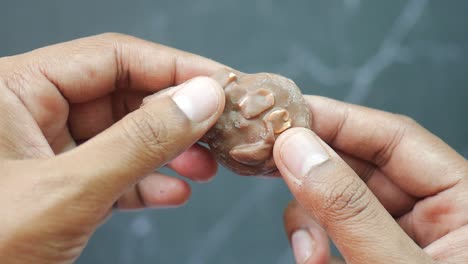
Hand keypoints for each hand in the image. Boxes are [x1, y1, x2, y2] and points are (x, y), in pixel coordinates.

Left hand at [0, 33, 225, 262]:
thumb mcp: (68, 190)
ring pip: (125, 137)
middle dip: (177, 118)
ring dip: (171, 152)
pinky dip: (149, 184)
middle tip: (220, 130)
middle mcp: (32, 113)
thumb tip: (200, 100)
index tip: (220, 83)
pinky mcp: (62, 187)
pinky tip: (175, 192)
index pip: (112, 58)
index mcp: (16, 89)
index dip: (174, 67)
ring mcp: (48, 151)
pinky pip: (115, 174)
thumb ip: (139, 142)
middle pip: (125, 97)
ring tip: (206, 166)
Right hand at [274, 96, 467, 262]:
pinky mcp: (372, 257)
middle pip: (358, 166)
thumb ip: (350, 208)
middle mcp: (431, 213)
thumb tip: (297, 148)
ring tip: (308, 252)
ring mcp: (398, 238)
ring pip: (337, 199)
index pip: (395, 138)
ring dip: (309, 219)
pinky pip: (333, 231)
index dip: (337, 120)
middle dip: (312, 171)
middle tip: (269, 161)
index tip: (287, 115)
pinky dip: (314, 242)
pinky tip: (313, 261)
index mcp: (464, 201)